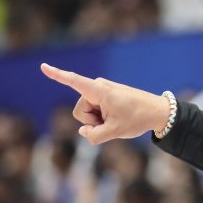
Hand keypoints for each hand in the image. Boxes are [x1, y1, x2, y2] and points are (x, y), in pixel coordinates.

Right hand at [40, 63, 170, 144]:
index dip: (57, 75)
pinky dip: (104, 118)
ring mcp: (102, 91)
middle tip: (112, 123)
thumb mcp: (115, 132)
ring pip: (88, 113)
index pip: (73, 81)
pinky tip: (118, 119)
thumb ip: (94, 135)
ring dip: (99, 121)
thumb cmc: (138, 119)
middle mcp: (98, 87)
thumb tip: (83, 132)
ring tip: (117, 120)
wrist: (159, 112)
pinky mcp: (107, 96)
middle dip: (91, 121)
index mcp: (99, 90)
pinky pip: (96, 111)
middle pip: (80, 111)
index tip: (43, 66)